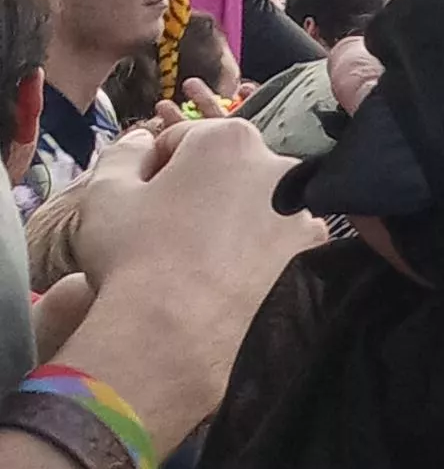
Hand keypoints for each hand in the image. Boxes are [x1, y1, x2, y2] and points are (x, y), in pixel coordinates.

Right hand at [64, 116, 320, 453]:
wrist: (176, 331)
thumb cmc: (134, 254)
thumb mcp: (106, 193)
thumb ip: (125, 152)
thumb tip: (144, 137)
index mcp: (229, 138)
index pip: (184, 138)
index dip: (155, 166)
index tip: (141, 198)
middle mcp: (279, 166)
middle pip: (228, 168)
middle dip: (201, 187)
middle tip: (168, 226)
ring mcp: (303, 212)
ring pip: (258, 203)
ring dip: (233, 217)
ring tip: (198, 255)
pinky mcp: (311, 255)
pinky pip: (279, 240)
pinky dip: (259, 249)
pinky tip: (228, 273)